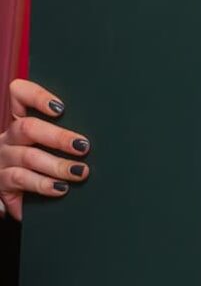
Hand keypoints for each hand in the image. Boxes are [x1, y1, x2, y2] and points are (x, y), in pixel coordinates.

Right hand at [0, 80, 89, 219]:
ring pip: (28, 157)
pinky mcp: (1, 184)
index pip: (19, 95)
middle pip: (29, 128)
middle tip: (84, 146)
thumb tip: (104, 125)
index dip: (37, 96)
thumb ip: (63, 129)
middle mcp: (9, 138)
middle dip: (60, 137)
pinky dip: (43, 185)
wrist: (4, 191)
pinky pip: (20, 181)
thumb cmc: (35, 159)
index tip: (61, 107)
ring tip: (80, 171)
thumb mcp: (43, 141)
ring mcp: (3, 160)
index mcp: (19, 121)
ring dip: (58, 165)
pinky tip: (60, 188)